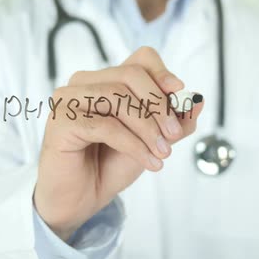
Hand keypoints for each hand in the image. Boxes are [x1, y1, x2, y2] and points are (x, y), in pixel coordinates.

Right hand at [33, 47, 204, 240]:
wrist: (80, 199)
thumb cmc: (109, 166)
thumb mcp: (152, 140)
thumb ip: (174, 121)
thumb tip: (198, 100)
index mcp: (105, 80)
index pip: (140, 59)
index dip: (162, 73)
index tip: (179, 93)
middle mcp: (84, 83)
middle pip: (131, 74)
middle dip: (159, 105)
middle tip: (174, 135)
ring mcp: (68, 99)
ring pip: (118, 97)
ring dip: (148, 128)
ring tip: (162, 153)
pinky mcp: (61, 121)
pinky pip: (106, 125)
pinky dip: (133, 144)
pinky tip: (148, 162)